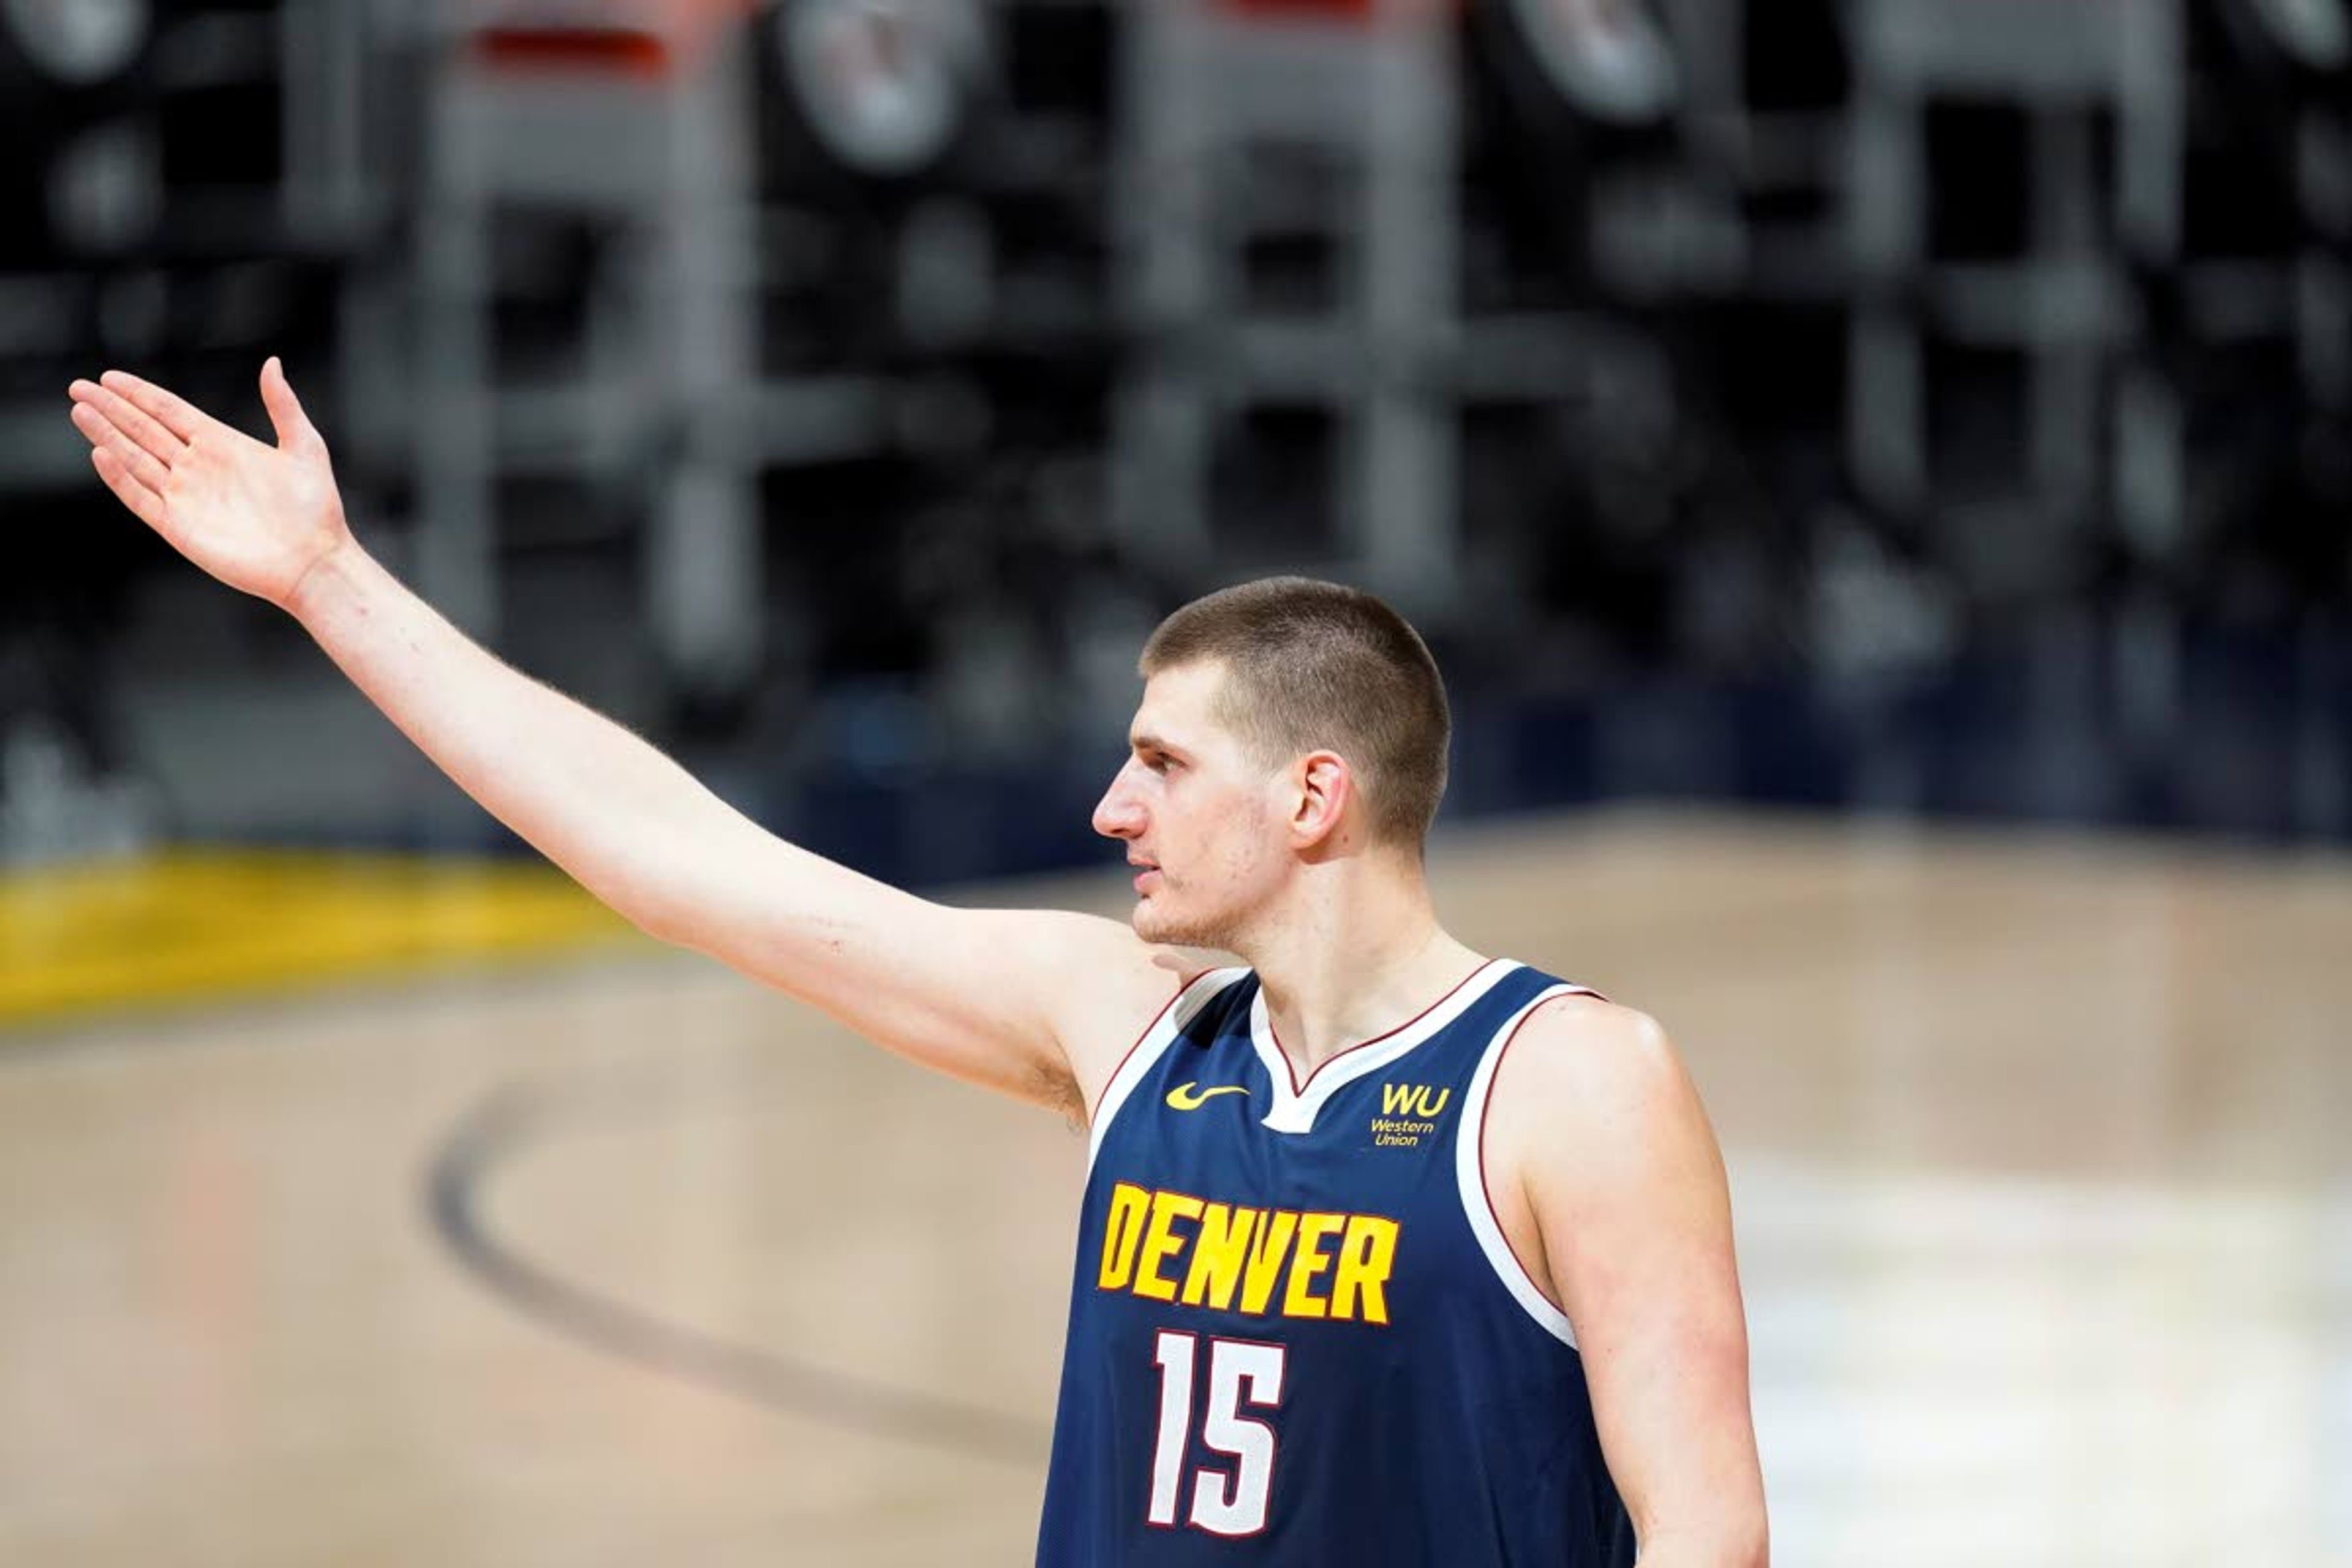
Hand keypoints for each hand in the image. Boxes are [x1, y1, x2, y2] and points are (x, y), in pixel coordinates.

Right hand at [68, 358, 355, 610]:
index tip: (110, 376)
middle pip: (144, 430)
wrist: (315, 561)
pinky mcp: (179, 527)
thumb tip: (272, 362)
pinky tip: (101, 453)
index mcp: (222, 444)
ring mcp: (186, 497)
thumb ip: (284, 406)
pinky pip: (142, 498)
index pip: (169, 411)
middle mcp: (198, 467)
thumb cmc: (316, 508)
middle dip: (111, 408)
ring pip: (136, 458)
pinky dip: (120, 477)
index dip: (139, 394)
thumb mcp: (305, 447)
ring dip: (107, 435)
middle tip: (78, 385)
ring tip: (81, 410)